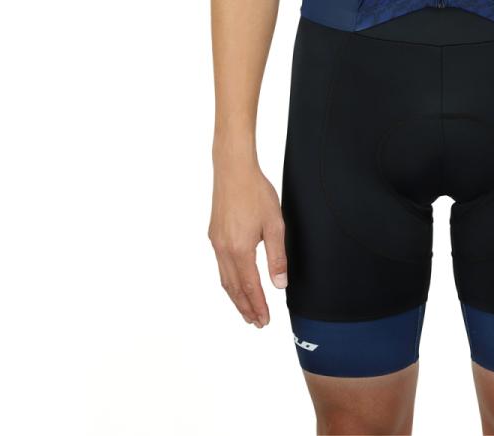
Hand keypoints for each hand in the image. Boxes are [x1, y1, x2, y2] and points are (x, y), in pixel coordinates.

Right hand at [208, 163, 286, 326]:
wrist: (233, 170)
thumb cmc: (256, 193)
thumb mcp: (275, 225)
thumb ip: (277, 257)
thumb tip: (279, 285)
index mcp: (240, 250)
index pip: (250, 287)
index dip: (258, 306)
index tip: (264, 321)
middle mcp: (224, 250)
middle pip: (233, 288)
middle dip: (245, 307)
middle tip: (256, 322)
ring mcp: (216, 242)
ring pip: (224, 279)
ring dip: (235, 297)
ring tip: (246, 310)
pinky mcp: (214, 235)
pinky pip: (220, 266)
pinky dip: (228, 281)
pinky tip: (235, 282)